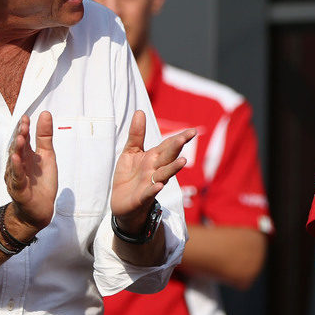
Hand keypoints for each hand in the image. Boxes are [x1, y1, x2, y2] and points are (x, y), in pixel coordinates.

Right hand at [4, 111, 57, 231]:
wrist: (40, 209)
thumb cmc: (41, 182)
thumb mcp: (47, 156)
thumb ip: (44, 136)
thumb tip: (45, 113)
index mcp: (25, 155)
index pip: (23, 138)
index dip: (24, 128)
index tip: (26, 117)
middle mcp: (18, 164)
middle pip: (17, 148)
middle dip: (20, 136)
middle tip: (24, 125)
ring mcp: (16, 176)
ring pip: (15, 162)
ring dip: (16, 150)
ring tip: (19, 138)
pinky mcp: (18, 189)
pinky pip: (16, 178)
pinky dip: (16, 168)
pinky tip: (15, 159)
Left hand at [110, 110, 194, 232]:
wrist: (122, 203)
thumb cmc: (129, 176)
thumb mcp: (130, 152)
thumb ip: (137, 134)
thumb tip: (140, 111)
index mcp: (154, 157)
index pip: (168, 145)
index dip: (179, 138)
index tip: (192, 131)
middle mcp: (156, 169)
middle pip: (168, 157)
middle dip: (177, 147)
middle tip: (187, 137)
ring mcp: (150, 184)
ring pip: (164, 174)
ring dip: (173, 168)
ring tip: (182, 161)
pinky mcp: (141, 197)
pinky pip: (149, 192)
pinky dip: (153, 189)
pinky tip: (158, 185)